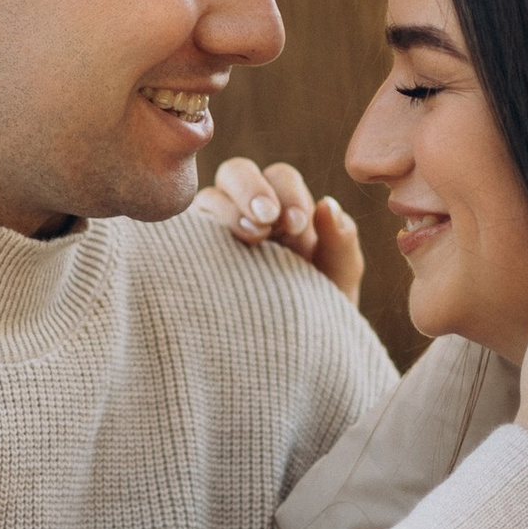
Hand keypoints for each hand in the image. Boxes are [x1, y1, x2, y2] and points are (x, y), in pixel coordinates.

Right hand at [195, 155, 363, 306]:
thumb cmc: (318, 312)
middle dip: (251, 188)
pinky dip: (198, 232)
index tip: (297, 225)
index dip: (288, 192)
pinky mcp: (192, 256)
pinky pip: (185, 232)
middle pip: (236, 172)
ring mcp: (216, 233)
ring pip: (208, 198)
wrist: (291, 355)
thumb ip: (342, 242)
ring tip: (251, 239)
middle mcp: (246, 212)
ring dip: (228, 210)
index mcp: (283, 209)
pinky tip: (216, 254)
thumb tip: (327, 203)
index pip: (279, 177)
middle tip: (268, 219)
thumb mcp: (339, 279)